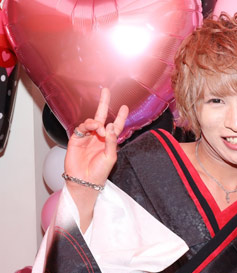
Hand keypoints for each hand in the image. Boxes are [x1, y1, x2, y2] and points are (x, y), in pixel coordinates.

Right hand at [64, 87, 127, 229]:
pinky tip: (95, 129)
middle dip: (104, 104)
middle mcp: (98, 137)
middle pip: (101, 117)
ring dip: (97, 123)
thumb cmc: (99, 172)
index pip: (116, 126)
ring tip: (101, 130)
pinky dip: (89, 125)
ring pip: (92, 122)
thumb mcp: (110, 157)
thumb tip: (110, 127)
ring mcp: (87, 137)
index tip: (124, 107)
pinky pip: (82, 127)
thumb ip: (112, 142)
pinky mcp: (76, 139)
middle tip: (106, 91)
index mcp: (109, 142)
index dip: (120, 117)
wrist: (84, 181)